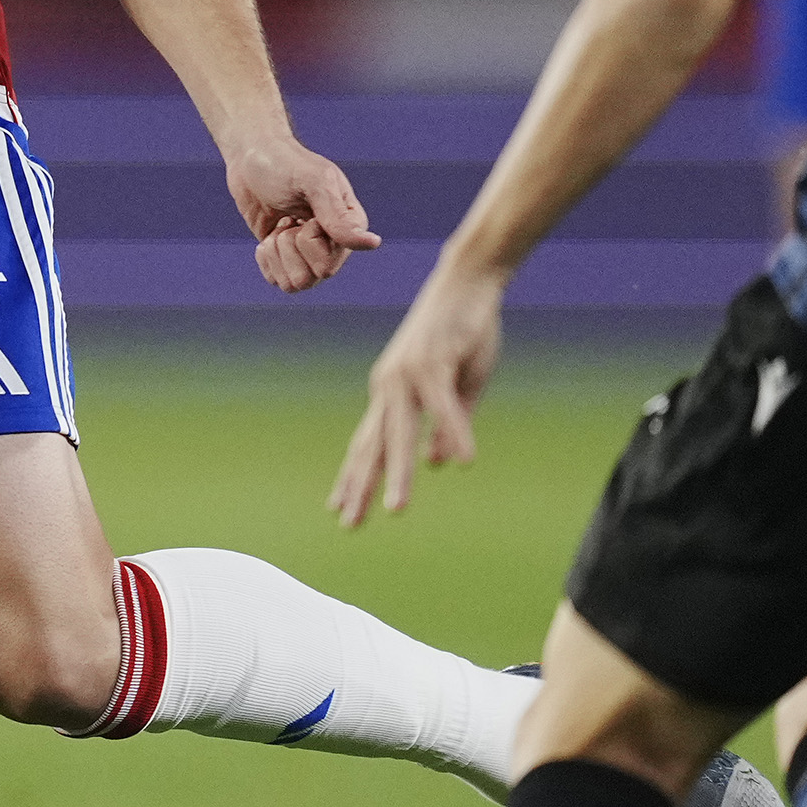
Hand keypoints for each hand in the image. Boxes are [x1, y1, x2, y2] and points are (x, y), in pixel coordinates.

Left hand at [224, 133, 378, 294]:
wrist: (251, 157)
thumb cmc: (286, 164)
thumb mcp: (313, 183)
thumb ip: (338, 216)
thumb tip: (372, 243)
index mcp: (350, 225)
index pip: (329, 263)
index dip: (309, 239)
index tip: (306, 214)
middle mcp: (334, 244)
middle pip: (313, 278)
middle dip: (290, 248)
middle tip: (290, 219)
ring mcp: (308, 254)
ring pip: (294, 285)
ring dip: (277, 254)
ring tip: (280, 227)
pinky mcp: (285, 258)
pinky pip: (276, 280)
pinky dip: (266, 258)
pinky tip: (269, 235)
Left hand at [329, 255, 504, 525]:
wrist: (467, 281)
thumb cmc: (461, 335)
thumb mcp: (455, 389)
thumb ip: (444, 427)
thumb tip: (435, 464)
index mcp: (391, 394)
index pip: (367, 443)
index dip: (354, 477)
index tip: (339, 508)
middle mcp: (390, 387)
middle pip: (373, 446)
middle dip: (361, 487)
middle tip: (348, 525)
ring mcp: (409, 374)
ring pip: (401, 433)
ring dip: (400, 473)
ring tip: (396, 510)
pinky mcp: (435, 361)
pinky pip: (444, 405)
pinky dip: (453, 432)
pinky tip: (461, 462)